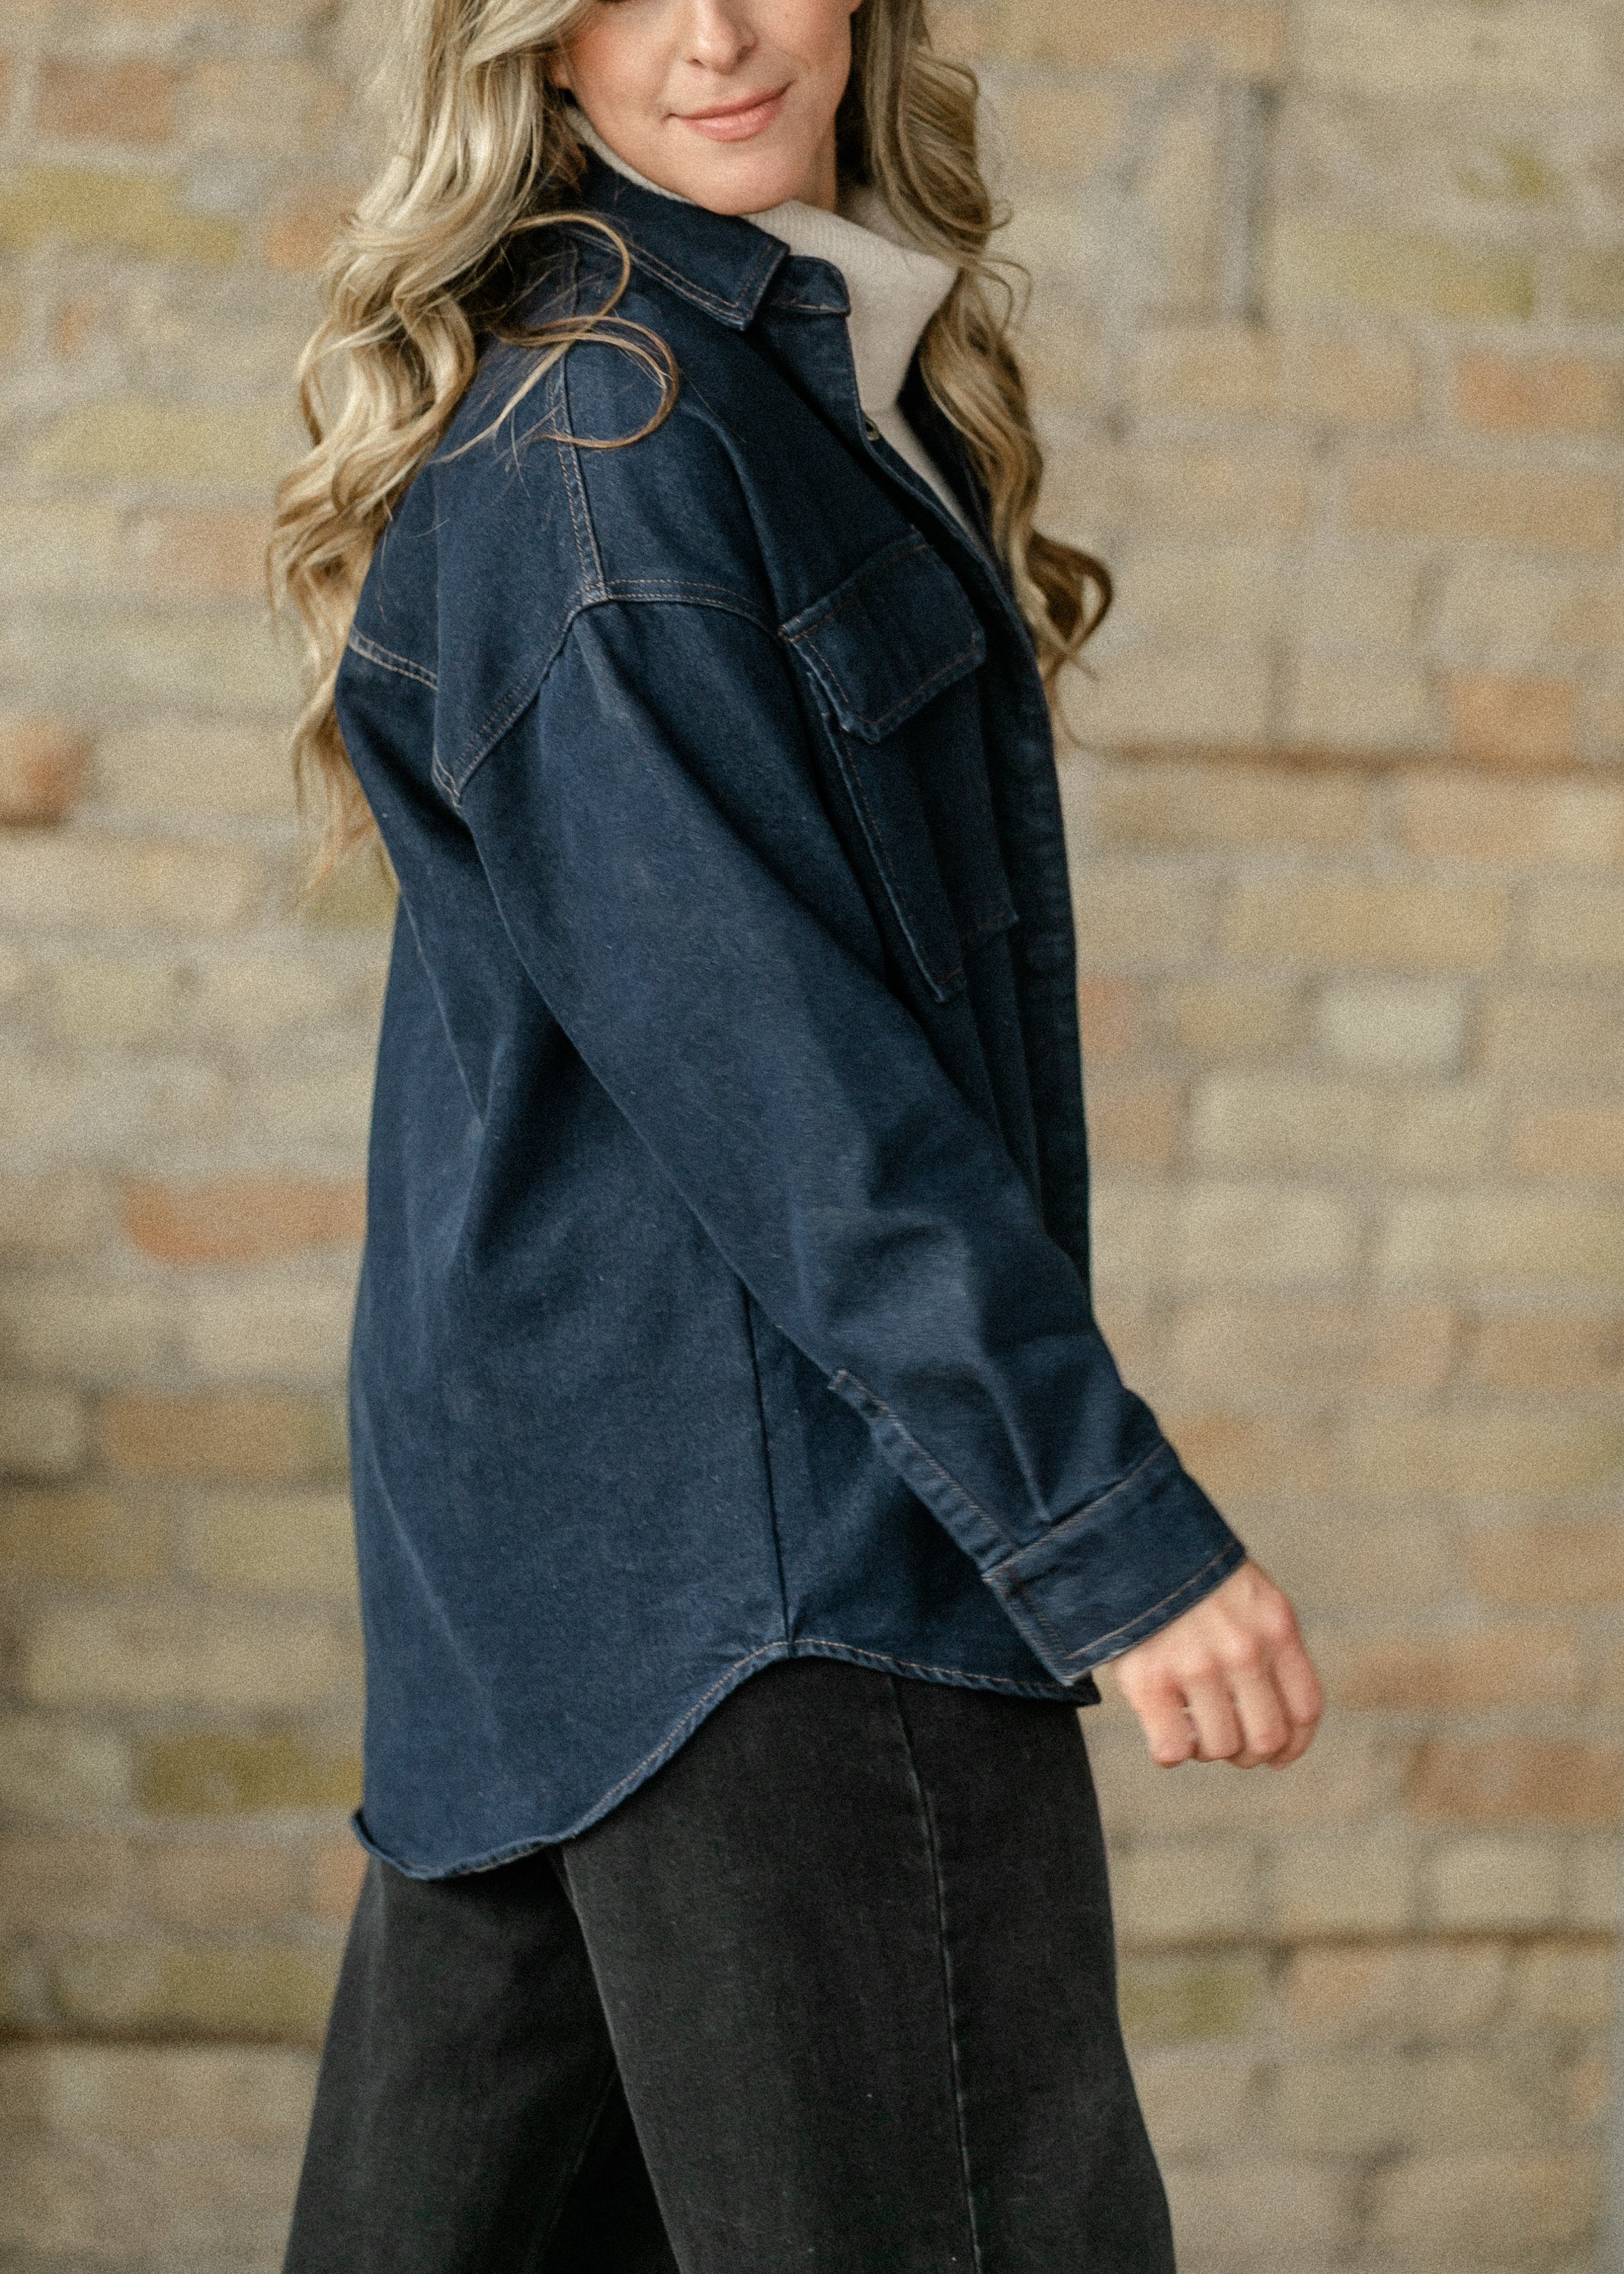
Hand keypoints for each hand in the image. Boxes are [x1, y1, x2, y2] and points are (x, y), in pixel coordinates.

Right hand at [1106, 1558, 1321, 1768]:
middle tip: (1225, 1742)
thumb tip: (1273, 1718)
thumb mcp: (1247, 1592)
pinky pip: (1171, 1750)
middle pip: (1265, 1739)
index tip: (1277, 1757)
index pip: (1304, 1710)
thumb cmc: (1186, 1569)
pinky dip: (1169, 1751)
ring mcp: (1196, 1666)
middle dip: (1247, 1753)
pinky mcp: (1149, 1680)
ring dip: (1204, 1749)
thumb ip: (1265, 1642)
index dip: (1294, 1746)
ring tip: (1187, 1724)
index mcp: (1275, 1625)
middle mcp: (1244, 1649)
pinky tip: (1161, 1728)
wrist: (1126, 1535)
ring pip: (1219, 1748)